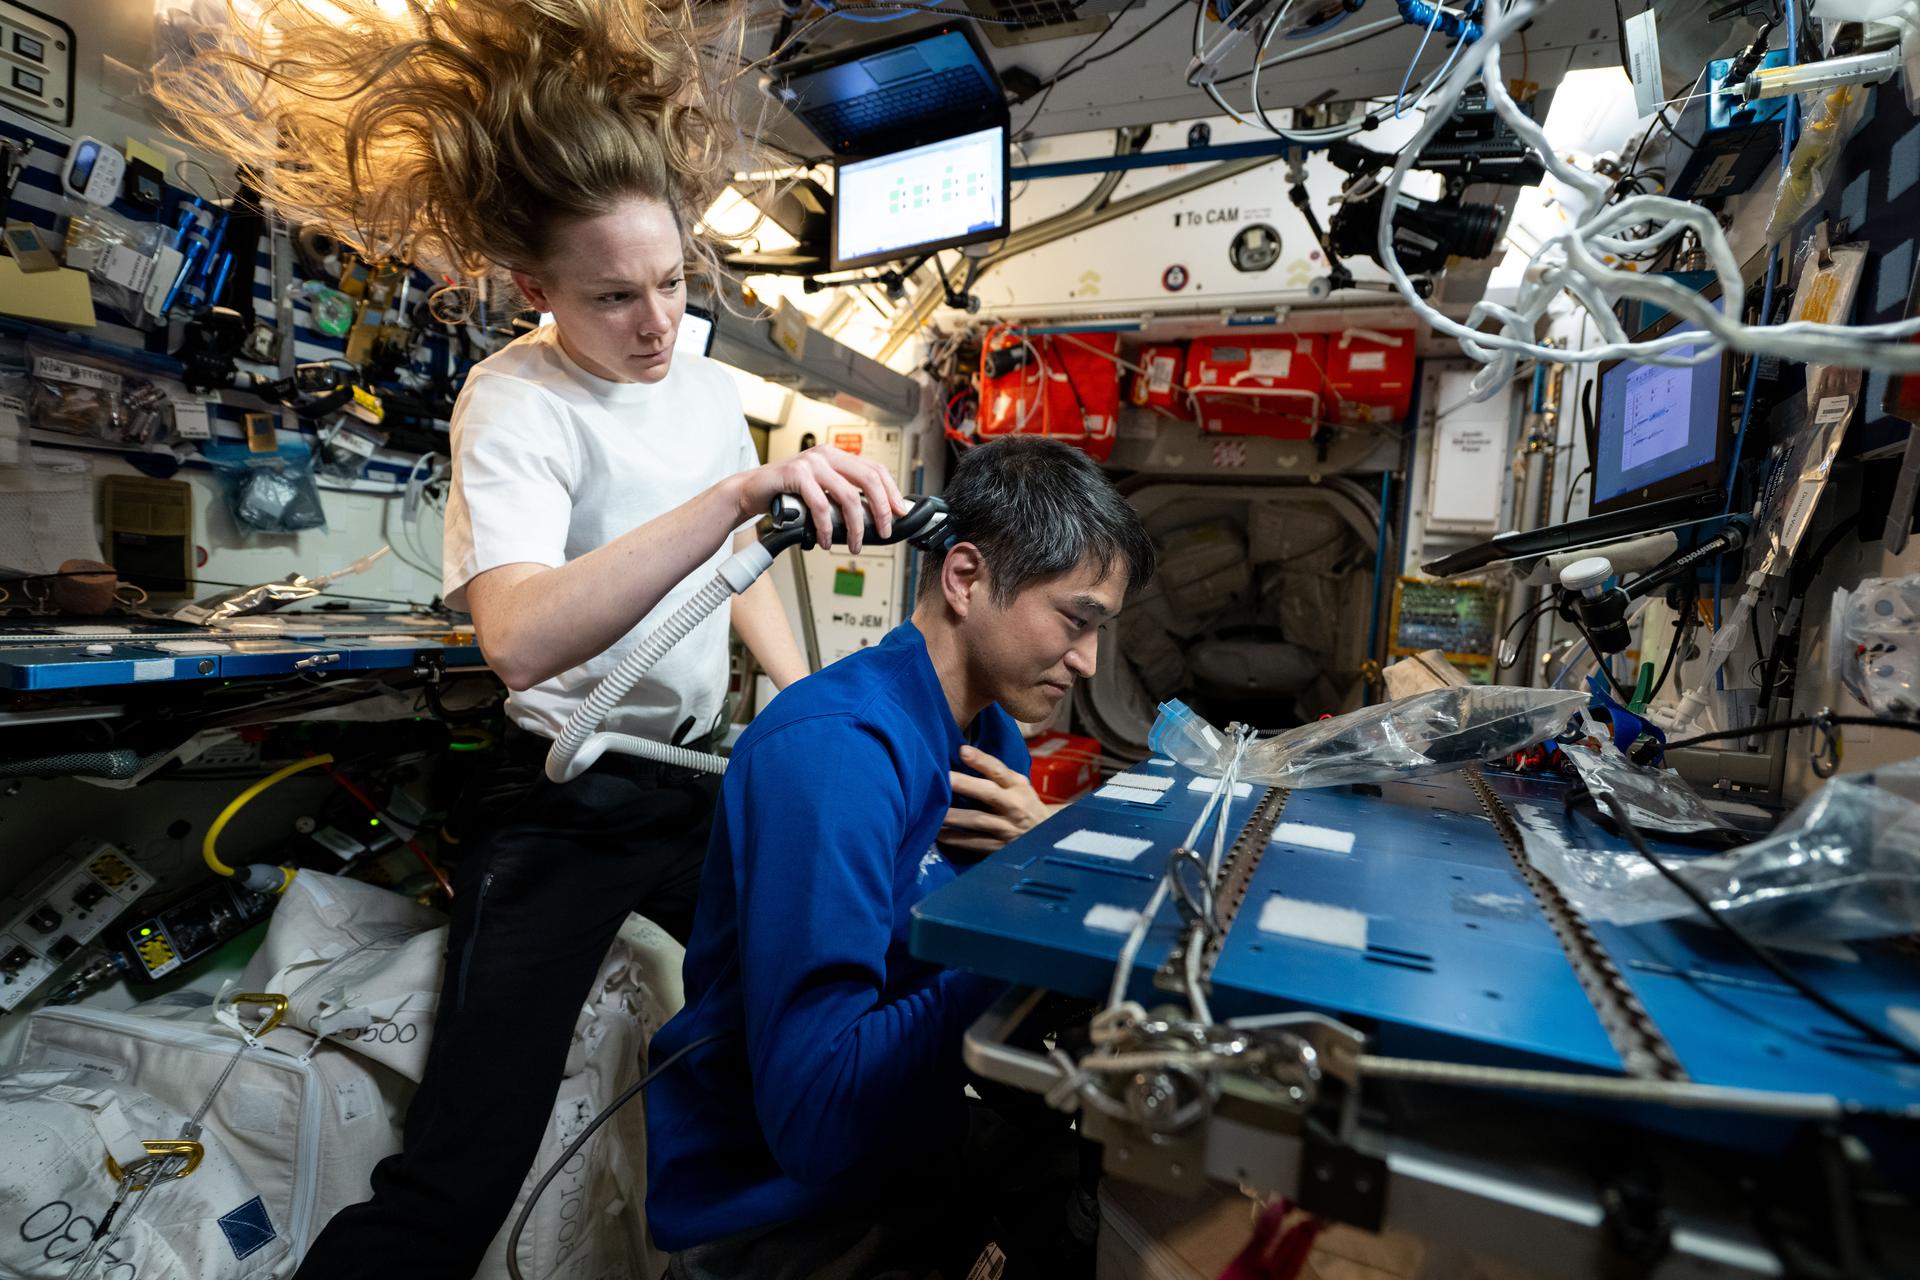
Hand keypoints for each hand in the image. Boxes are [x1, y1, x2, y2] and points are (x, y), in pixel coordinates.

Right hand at [739, 445, 906, 553]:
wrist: (751, 490)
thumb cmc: (787, 494)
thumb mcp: (821, 492)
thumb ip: (842, 496)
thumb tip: (873, 517)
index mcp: (837, 456)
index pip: (875, 469)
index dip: (891, 491)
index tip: (900, 512)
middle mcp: (827, 454)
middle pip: (869, 479)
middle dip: (881, 509)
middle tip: (884, 531)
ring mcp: (811, 462)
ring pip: (848, 495)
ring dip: (854, 526)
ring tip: (852, 544)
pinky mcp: (796, 474)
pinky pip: (820, 505)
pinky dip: (825, 527)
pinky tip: (825, 540)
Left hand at [940, 745, 1054, 855]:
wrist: (1048, 835)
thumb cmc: (1024, 804)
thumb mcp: (1018, 786)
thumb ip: (997, 774)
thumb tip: (962, 754)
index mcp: (1017, 786)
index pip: (999, 770)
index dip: (981, 760)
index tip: (962, 750)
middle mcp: (1014, 805)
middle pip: (988, 793)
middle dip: (965, 785)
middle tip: (944, 778)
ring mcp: (1007, 828)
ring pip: (978, 821)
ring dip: (955, 816)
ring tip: (935, 811)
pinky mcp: (1001, 847)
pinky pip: (974, 843)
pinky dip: (956, 839)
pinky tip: (939, 834)